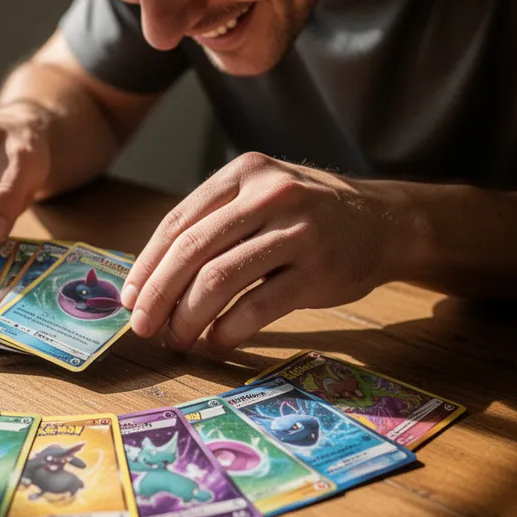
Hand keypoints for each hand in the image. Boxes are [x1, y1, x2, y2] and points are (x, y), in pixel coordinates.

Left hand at [121, 152, 405, 351]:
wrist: (387, 220)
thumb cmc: (309, 215)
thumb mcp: (262, 195)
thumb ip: (214, 225)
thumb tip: (152, 281)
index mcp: (243, 173)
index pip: (178, 223)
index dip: (147, 265)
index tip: (129, 299)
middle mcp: (268, 194)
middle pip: (192, 251)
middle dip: (158, 295)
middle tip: (143, 328)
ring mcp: (297, 231)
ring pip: (219, 279)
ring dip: (188, 317)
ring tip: (178, 339)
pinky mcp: (319, 270)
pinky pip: (258, 306)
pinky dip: (228, 330)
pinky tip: (217, 342)